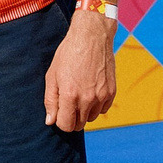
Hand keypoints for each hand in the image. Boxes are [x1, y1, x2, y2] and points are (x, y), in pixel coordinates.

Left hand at [43, 8, 117, 131]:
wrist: (91, 37)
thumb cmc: (68, 54)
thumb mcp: (53, 75)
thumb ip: (50, 100)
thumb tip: (50, 121)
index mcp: (70, 95)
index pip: (66, 125)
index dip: (60, 121)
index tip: (60, 111)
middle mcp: (87, 99)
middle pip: (79, 125)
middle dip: (72, 117)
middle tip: (69, 101)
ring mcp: (101, 96)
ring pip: (91, 118)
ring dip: (85, 112)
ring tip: (80, 93)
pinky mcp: (111, 91)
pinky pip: (103, 109)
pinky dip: (97, 105)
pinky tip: (91, 90)